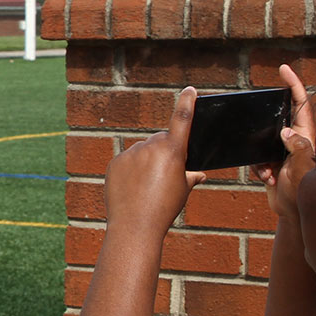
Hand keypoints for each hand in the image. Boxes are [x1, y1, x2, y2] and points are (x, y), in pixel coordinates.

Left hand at [104, 87, 205, 237]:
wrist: (134, 225)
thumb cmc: (164, 208)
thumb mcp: (182, 191)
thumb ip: (190, 177)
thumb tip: (199, 175)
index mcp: (173, 151)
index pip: (182, 120)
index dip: (187, 103)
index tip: (189, 90)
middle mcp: (151, 147)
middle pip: (161, 141)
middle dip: (164, 152)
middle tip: (163, 177)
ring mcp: (131, 153)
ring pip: (142, 151)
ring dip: (146, 162)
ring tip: (146, 187)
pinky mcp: (116, 162)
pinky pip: (126, 161)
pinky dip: (130, 170)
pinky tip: (132, 188)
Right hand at [250, 64, 315, 223]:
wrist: (293, 214)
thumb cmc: (303, 194)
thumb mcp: (302, 170)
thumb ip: (298, 149)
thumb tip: (286, 131)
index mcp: (306, 135)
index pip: (301, 103)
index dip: (293, 84)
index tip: (283, 69)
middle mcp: (295, 139)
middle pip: (278, 118)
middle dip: (266, 122)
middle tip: (262, 129)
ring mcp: (283, 150)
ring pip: (263, 138)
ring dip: (260, 155)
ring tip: (270, 171)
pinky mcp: (272, 161)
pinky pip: (257, 155)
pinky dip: (258, 166)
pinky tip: (267, 178)